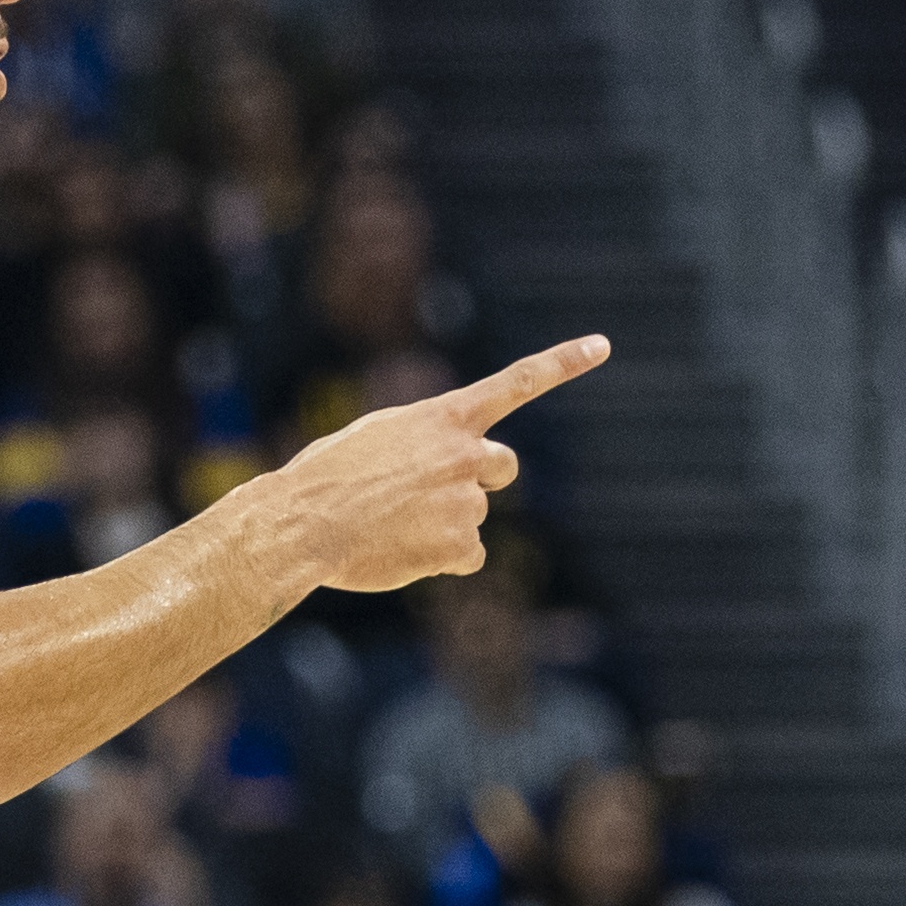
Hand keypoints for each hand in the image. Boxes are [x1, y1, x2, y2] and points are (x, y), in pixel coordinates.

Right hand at [261, 336, 608, 595]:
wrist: (302, 522)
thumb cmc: (324, 479)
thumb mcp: (373, 440)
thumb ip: (421, 446)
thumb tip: (441, 482)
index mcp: (441, 417)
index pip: (516, 382)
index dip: (562, 363)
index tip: (602, 345)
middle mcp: (464, 453)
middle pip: (502, 465)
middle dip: (479, 478)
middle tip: (432, 493)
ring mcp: (466, 500)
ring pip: (472, 517)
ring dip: (441, 524)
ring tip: (389, 526)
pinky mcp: (460, 545)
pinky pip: (468, 556)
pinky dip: (441, 560)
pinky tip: (401, 552)